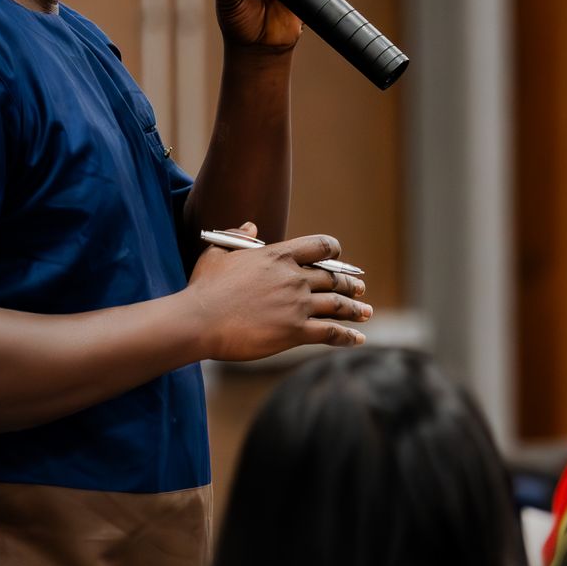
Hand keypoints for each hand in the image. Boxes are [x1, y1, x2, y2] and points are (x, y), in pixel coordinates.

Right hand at [184, 227, 372, 361]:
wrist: (200, 320)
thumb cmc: (205, 288)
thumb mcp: (217, 253)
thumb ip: (237, 237)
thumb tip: (250, 226)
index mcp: (278, 255)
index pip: (319, 246)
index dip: (333, 251)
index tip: (339, 258)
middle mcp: (294, 278)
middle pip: (333, 278)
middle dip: (349, 284)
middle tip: (360, 289)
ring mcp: (297, 305)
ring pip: (337, 305)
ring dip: (355, 310)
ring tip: (367, 313)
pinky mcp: (295, 331)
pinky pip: (330, 332)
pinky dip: (347, 336)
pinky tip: (357, 339)